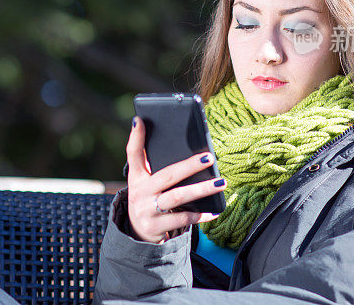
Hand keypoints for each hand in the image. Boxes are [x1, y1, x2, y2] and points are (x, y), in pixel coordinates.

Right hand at [126, 116, 226, 243]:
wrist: (138, 233)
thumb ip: (154, 164)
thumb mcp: (144, 182)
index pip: (133, 154)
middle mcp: (139, 192)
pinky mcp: (156, 227)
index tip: (140, 120)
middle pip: (167, 175)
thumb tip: (178, 144)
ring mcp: (147, 210)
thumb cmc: (148, 199)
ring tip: (220, 183)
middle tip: (209, 157)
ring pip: (177, 197)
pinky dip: (200, 215)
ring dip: (201, 190)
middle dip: (189, 166)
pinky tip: (214, 211)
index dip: (135, 137)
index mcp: (137, 177)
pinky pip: (182, 219)